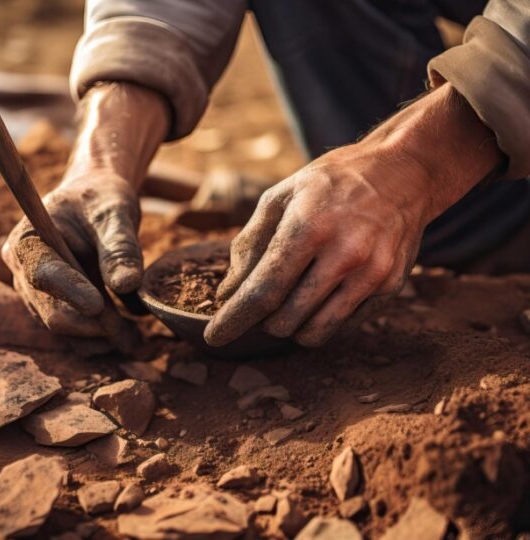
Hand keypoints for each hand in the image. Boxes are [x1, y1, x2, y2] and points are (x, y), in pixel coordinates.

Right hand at [3, 82, 168, 352]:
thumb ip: (120, 246)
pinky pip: (75, 337)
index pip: (42, 273)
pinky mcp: (55, 311)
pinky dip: (102, 341)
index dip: (69, 291)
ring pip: (65, 331)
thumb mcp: (115, 212)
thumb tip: (126, 285)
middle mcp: (23, 272)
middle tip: (134, 334)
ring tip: (137, 338)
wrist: (96, 204)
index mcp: (27, 240)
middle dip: (93, 324)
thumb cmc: (102, 200)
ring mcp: (37, 296)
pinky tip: (129, 336)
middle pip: (51, 312)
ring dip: (101, 338)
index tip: (99, 305)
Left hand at [204, 84, 503, 346]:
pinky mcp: (389, 287)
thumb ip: (249, 245)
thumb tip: (227, 294)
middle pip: (284, 319)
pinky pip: (342, 325)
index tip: (215, 337)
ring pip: (314, 332)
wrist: (403, 172)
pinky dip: (321, 319)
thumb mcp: (280, 196)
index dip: (234, 319)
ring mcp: (371, 274)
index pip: (263, 291)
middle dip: (262, 319)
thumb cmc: (331, 184)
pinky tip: (322, 291)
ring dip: (291, 326)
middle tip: (263, 298)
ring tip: (290, 299)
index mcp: (309, 227)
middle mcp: (344, 254)